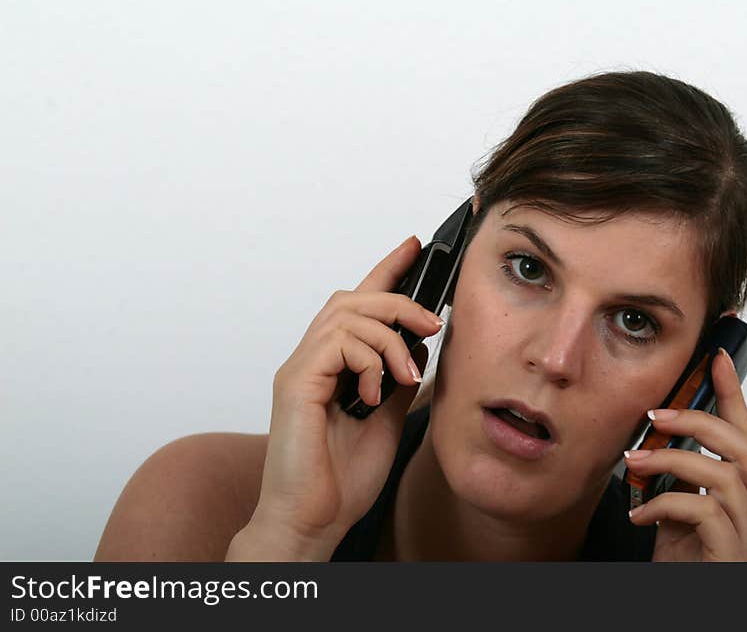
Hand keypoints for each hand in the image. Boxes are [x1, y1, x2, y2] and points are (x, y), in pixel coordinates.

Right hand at [230, 235, 443, 559]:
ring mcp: (301, 369)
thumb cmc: (343, 477)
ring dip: (389, 336)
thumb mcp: (388, 416)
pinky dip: (367, 361)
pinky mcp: (296, 383)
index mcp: (334, 366)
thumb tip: (420, 348)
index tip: (414, 245)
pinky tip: (373, 393)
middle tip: (431, 322)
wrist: (315, 520)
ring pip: (346, 313)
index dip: (386, 270)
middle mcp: (312, 359)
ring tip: (406, 371)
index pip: (359, 304)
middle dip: (398, 299)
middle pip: (353, 298)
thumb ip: (397, 378)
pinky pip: (337, 343)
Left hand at [623, 347, 746, 561]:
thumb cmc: (682, 567)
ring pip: (726, 476)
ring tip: (637, 460)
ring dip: (675, 459)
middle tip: (657, 416)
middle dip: (699, 423)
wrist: (684, 606)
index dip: (732, 395)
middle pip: (745, 449)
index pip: (746, 437)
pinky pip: (704, 514)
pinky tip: (642, 512)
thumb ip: (676, 481)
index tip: (716, 358)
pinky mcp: (730, 557)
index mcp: (745, 500)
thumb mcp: (677, 515)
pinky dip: (666, 503)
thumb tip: (650, 442)